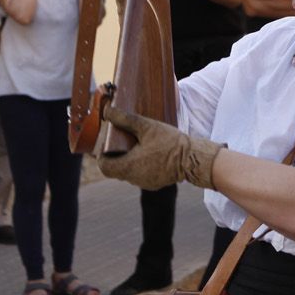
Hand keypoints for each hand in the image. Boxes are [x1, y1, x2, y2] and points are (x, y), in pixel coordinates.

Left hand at [98, 104, 221, 188]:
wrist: (192, 158)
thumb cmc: (170, 142)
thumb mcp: (147, 126)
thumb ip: (125, 119)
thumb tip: (108, 111)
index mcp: (128, 167)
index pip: (104, 167)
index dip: (102, 155)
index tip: (107, 144)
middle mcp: (134, 179)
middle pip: (115, 170)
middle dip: (115, 156)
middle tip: (120, 142)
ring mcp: (145, 183)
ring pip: (128, 173)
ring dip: (127, 161)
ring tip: (135, 146)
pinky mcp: (154, 183)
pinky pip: (140, 176)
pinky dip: (139, 166)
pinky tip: (148, 154)